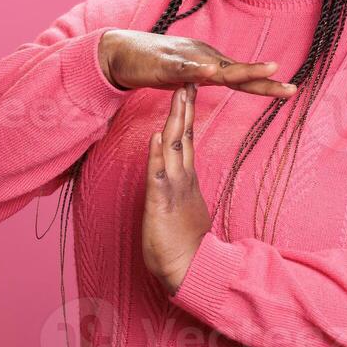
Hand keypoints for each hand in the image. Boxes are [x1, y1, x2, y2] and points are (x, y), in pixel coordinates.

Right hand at [101, 30, 297, 97]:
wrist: (120, 53)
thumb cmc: (152, 63)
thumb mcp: (182, 75)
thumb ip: (199, 78)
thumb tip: (214, 79)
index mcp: (208, 64)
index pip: (241, 77)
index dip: (265, 84)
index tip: (289, 91)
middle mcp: (202, 58)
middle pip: (237, 72)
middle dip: (264, 79)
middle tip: (291, 88)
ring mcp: (184, 59)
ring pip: (217, 67)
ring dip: (242, 70)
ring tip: (267, 70)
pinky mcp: (164, 63)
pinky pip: (183, 67)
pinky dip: (198, 69)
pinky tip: (211, 71)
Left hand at [142, 83, 209, 294]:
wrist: (191, 269)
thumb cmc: (186, 243)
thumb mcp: (186, 208)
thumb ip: (184, 188)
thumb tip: (181, 174)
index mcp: (188, 179)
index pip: (187, 138)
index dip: (186, 113)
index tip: (188, 89)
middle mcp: (183, 178)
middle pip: (183, 135)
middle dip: (184, 105)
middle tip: (188, 77)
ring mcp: (174, 189)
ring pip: (174, 148)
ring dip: (174, 120)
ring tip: (177, 94)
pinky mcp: (161, 203)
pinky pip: (158, 174)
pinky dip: (156, 154)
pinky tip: (155, 136)